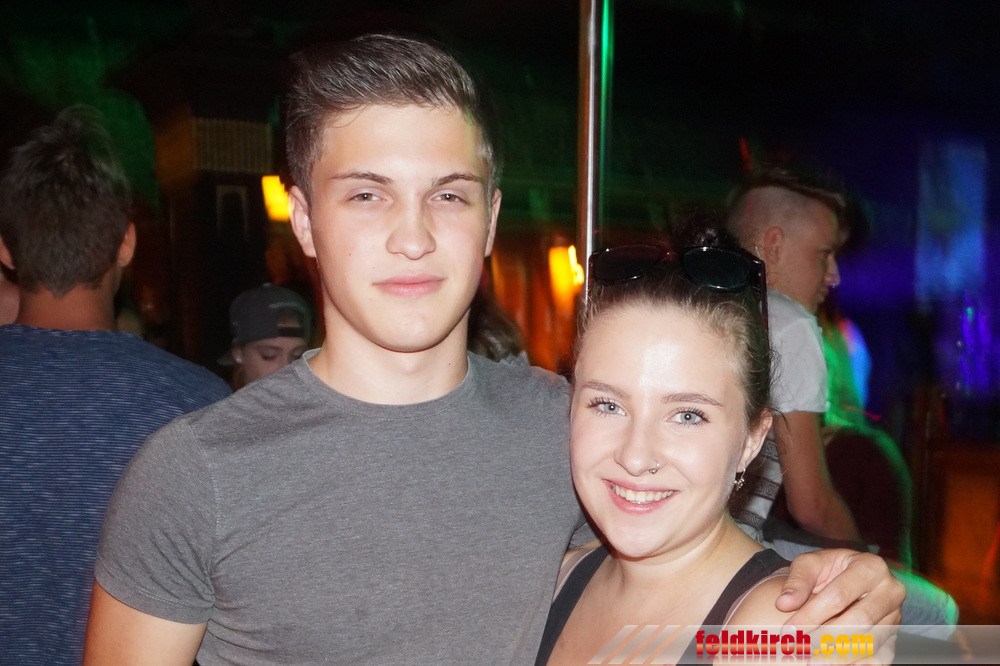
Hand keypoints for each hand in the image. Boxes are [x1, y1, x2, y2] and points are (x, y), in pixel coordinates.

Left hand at [776, 549, 902, 662]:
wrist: (847, 576)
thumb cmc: (828, 568)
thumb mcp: (810, 564)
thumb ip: (797, 582)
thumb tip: (783, 604)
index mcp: (871, 567)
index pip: (839, 596)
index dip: (812, 614)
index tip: (789, 629)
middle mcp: (890, 591)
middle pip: (859, 621)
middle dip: (826, 638)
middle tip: (802, 648)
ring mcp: (895, 615)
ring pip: (870, 642)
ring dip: (840, 655)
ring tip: (814, 661)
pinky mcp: (894, 635)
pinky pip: (880, 656)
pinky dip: (858, 663)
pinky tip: (833, 664)